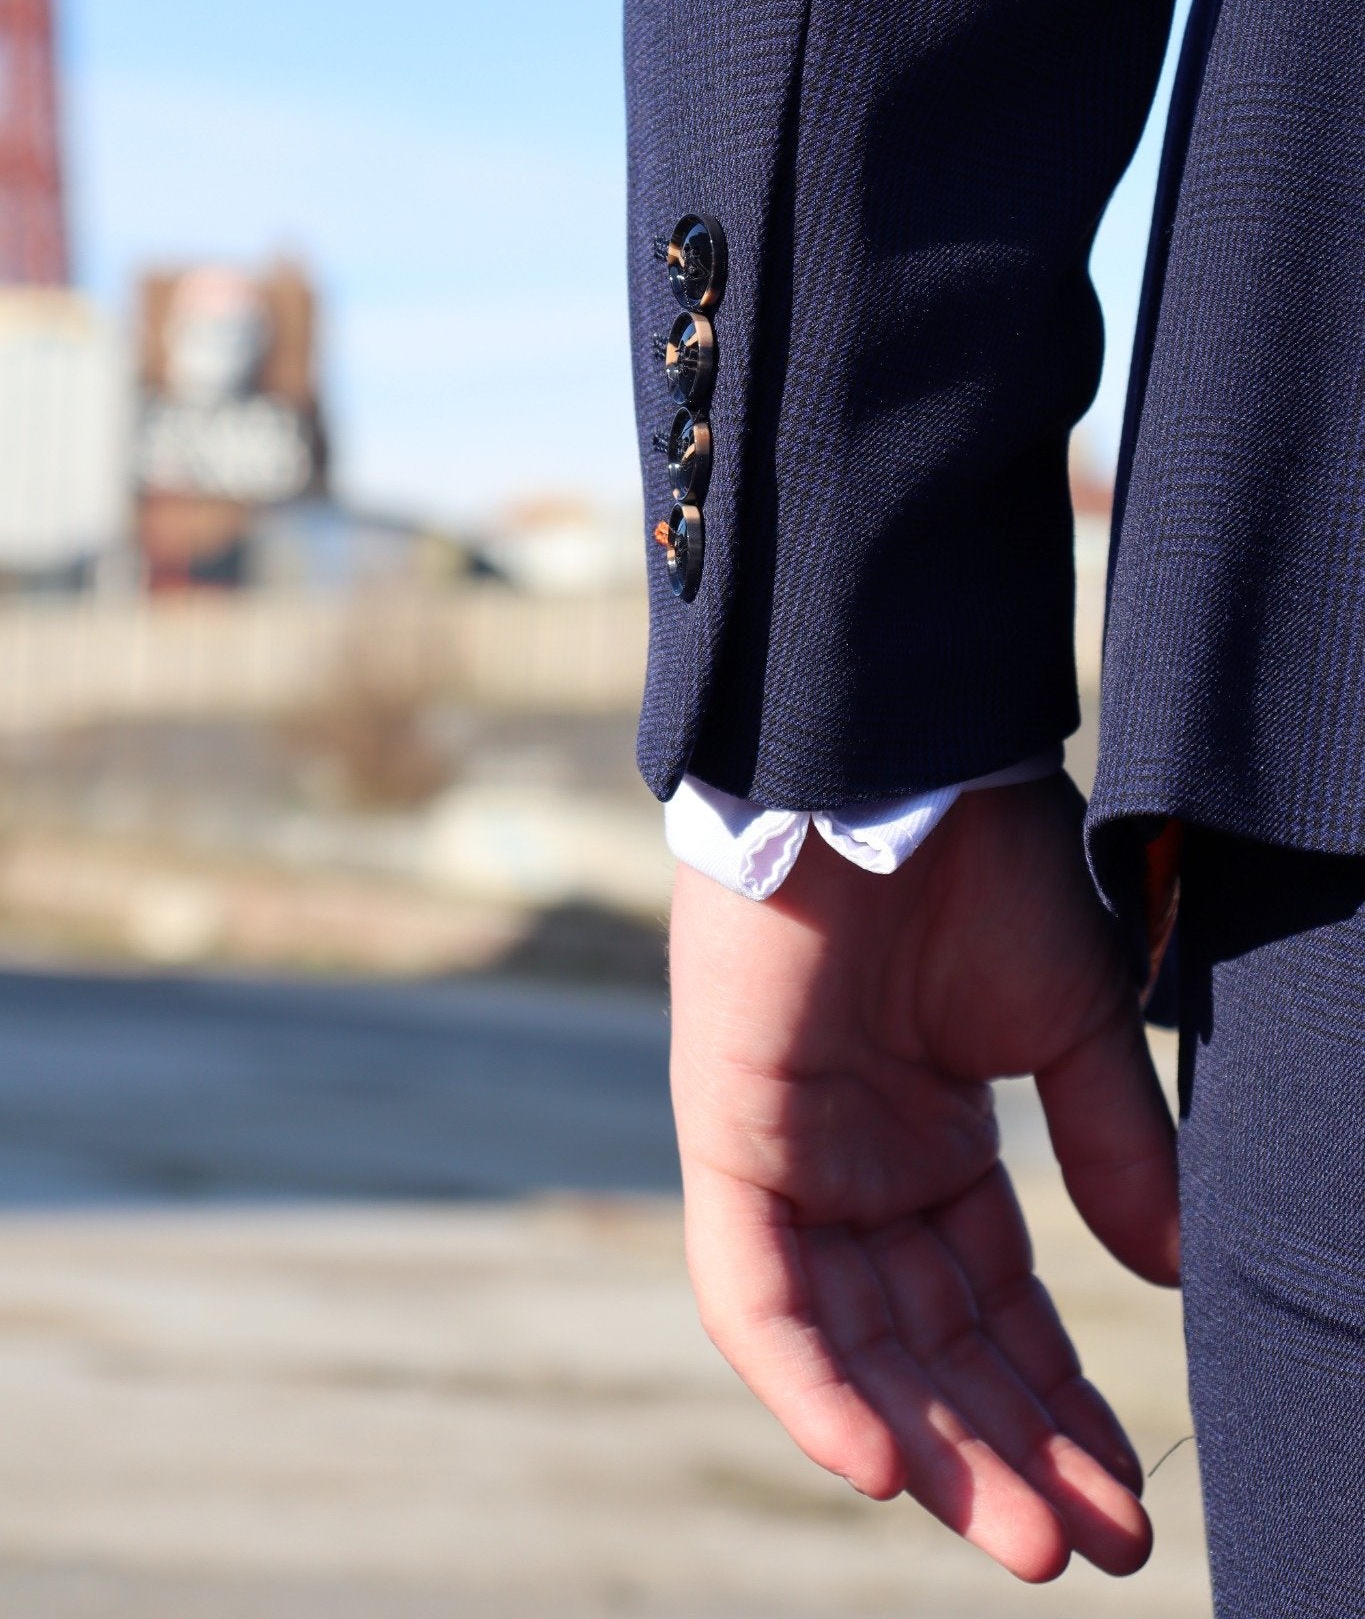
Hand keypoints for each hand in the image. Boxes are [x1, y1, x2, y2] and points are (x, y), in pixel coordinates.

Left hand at [668, 772, 1178, 1582]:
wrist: (894, 762)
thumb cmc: (982, 868)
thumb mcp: (1072, 1029)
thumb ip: (1114, 1153)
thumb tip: (1176, 1276)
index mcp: (933, 1146)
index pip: (995, 1310)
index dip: (1056, 1402)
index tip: (1129, 1500)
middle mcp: (855, 1169)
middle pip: (926, 1348)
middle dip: (1006, 1451)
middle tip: (1090, 1551)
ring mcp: (788, 1156)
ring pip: (848, 1343)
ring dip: (930, 1444)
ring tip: (1027, 1539)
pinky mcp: (728, 1132)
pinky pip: (752, 1289)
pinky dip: (808, 1380)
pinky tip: (886, 1466)